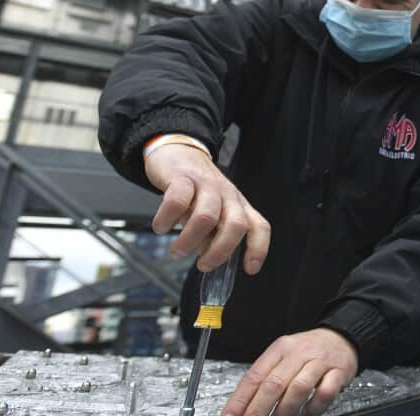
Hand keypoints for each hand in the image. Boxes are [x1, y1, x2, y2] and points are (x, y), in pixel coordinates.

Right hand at [144, 142, 269, 273]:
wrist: (179, 150)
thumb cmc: (196, 188)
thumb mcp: (212, 210)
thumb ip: (213, 233)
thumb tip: (208, 256)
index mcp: (239, 205)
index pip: (259, 226)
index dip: (259, 248)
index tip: (250, 269)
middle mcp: (227, 195)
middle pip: (235, 225)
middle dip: (220, 251)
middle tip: (203, 265)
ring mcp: (206, 185)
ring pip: (206, 216)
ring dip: (189, 240)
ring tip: (176, 251)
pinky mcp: (182, 177)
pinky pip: (177, 201)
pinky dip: (166, 219)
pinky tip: (161, 227)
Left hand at [222, 328, 358, 415]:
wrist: (342, 337)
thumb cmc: (309, 351)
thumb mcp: (283, 356)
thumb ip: (266, 378)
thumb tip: (243, 406)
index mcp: (280, 349)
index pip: (254, 376)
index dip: (240, 400)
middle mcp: (298, 354)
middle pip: (274, 384)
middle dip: (258, 409)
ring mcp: (319, 362)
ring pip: (298, 388)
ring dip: (285, 410)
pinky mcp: (338, 372)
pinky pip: (325, 392)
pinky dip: (314, 407)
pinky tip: (307, 412)